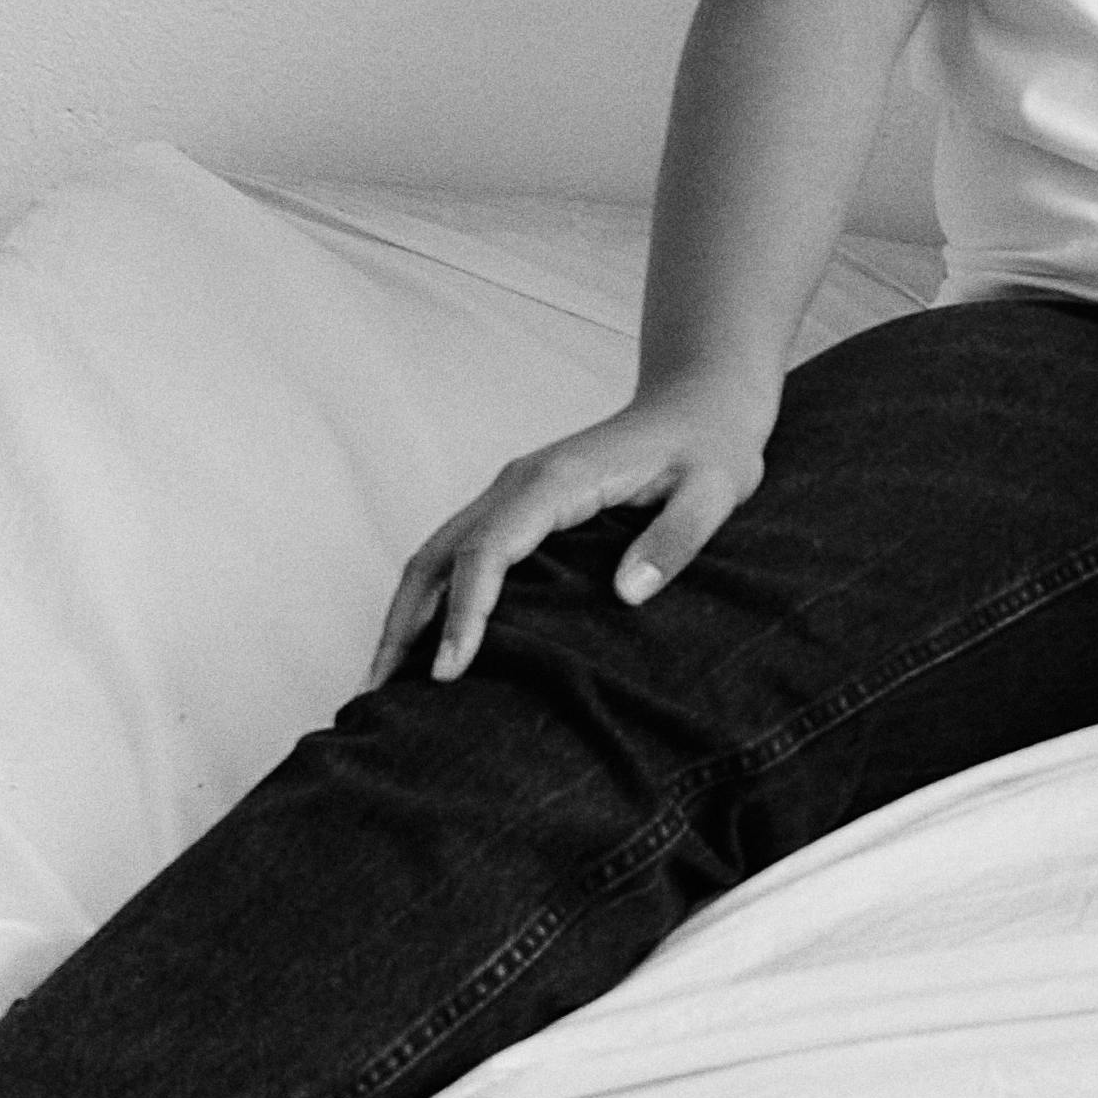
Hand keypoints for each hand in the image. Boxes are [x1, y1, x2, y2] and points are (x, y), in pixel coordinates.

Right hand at [387, 376, 777, 681]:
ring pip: (437, 553)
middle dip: (406, 623)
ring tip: (385, 681)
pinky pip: (461, 552)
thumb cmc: (709, 447)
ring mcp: (513, 492)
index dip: (463, 612)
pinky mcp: (520, 505)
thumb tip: (627, 593)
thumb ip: (676, 540)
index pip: (488, 552)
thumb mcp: (715, 491)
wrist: (700, 403)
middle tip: (382, 694)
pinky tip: (427, 641)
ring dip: (407, 613)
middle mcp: (520, 482)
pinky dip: (432, 596)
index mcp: (557, 480)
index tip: (448, 671)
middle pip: (439, 554)